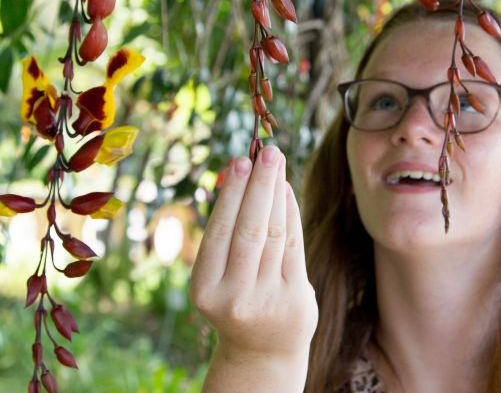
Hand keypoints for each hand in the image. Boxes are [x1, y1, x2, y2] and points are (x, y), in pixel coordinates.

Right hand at [190, 145, 317, 365]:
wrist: (262, 349)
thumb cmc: (238, 296)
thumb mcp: (221, 273)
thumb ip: (230, 230)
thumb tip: (244, 172)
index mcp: (205, 288)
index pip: (220, 231)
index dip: (233, 193)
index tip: (241, 160)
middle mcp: (234, 297)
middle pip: (250, 230)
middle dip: (260, 186)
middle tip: (268, 152)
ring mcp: (267, 300)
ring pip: (275, 234)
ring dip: (277, 193)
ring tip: (277, 164)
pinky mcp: (295, 299)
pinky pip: (294, 245)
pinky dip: (291, 212)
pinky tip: (287, 190)